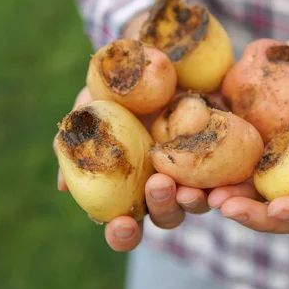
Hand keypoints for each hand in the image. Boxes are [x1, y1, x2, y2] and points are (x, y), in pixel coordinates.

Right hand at [53, 87, 210, 251]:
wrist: (163, 54)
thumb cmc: (121, 86)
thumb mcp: (92, 106)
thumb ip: (79, 142)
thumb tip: (64, 187)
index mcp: (129, 185)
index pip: (124, 224)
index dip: (122, 234)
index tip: (122, 225)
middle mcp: (161, 185)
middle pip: (164, 216)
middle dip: (162, 207)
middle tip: (159, 184)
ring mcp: (192, 173)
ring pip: (195, 203)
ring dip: (192, 200)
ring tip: (189, 182)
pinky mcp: (220, 157)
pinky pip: (225, 179)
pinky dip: (223, 185)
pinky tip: (220, 178)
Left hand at [210, 16, 288, 233]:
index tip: (278, 207)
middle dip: (257, 217)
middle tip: (226, 207)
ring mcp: (286, 172)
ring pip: (259, 200)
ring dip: (230, 202)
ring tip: (201, 196)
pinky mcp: (260, 156)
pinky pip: (238, 173)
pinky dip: (216, 176)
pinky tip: (190, 172)